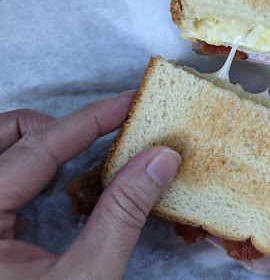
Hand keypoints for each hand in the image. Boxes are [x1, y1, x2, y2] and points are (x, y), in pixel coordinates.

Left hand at [0, 92, 181, 278]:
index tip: (130, 101)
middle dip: (57, 130)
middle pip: (4, 135)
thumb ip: (124, 211)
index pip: (41, 145)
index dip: (93, 118)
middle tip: (102, 144)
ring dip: (39, 148)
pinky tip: (50, 196)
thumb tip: (161, 158)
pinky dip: (28, 172)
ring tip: (73, 171)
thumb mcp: (88, 276)